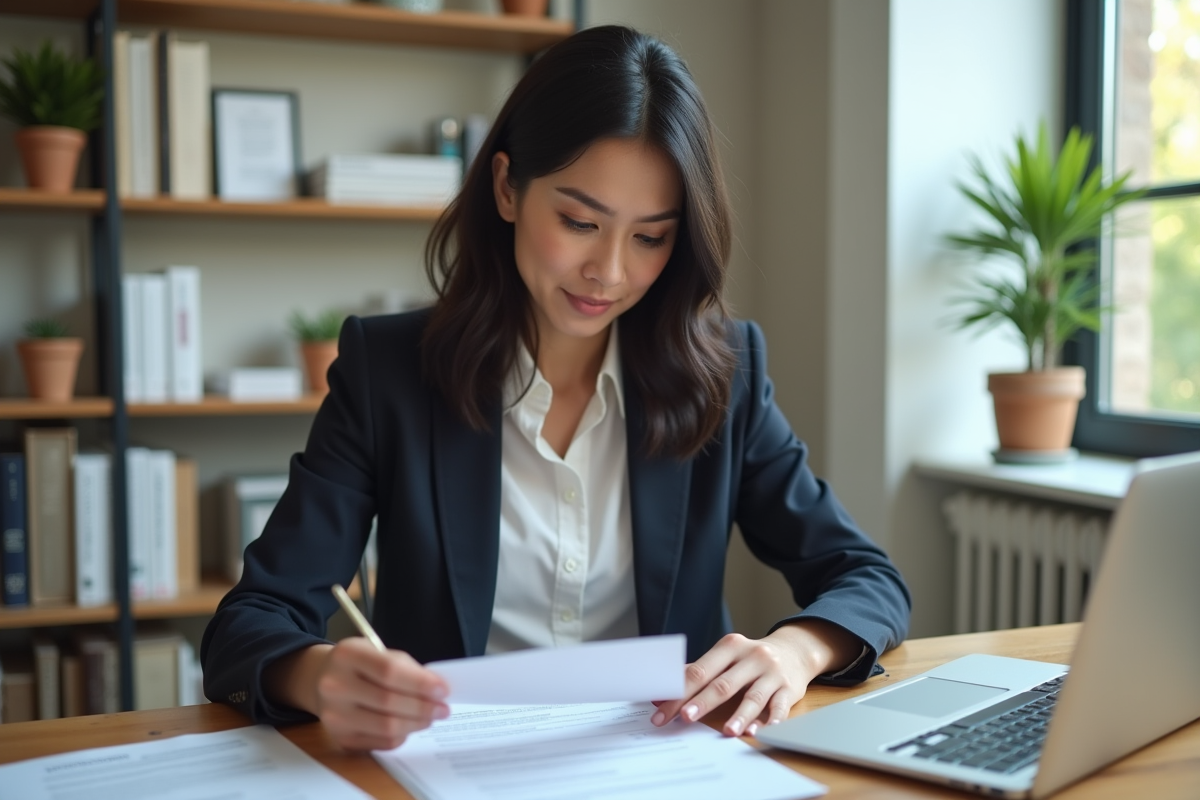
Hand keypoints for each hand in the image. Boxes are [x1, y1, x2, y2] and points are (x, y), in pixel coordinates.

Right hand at [268, 638, 449, 750]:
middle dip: (423, 707)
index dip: (419, 683)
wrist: (320, 680)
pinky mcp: (340, 737)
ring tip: (431, 717)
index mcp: (346, 655)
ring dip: (416, 723)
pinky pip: (381, 742)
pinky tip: (409, 725)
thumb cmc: (359, 665)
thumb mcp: (378, 652)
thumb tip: (437, 690)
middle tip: (443, 708)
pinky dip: (402, 735)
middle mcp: (334, 685)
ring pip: (386, 726)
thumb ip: (406, 668)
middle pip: (388, 702)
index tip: (443, 689)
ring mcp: (334, 715)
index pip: (388, 671)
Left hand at [649, 619, 860, 737]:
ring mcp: (771, 673)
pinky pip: (779, 707)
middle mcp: (751, 657)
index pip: (700, 671)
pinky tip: (759, 732)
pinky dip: (770, 721)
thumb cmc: (750, 658)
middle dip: (703, 702)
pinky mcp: (789, 689)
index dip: (680, 692)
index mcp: (730, 646)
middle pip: (723, 683)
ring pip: (753, 697)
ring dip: (739, 715)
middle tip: (686, 717)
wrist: (794, 650)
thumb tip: (663, 694)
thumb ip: (698, 673)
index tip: (663, 712)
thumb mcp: (726, 657)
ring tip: (728, 732)